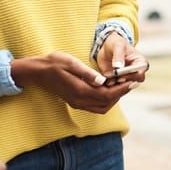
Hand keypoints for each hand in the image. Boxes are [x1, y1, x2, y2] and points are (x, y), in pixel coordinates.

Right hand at [11, 51, 133, 113]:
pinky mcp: (75, 102)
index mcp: (80, 90)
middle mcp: (79, 100)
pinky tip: (108, 88)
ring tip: (122, 84)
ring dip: (114, 98)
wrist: (38, 72)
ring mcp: (77, 103)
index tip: (133, 82)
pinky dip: (105, 100)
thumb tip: (103, 81)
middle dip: (121, 93)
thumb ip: (87, 73)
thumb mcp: (71, 63)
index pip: (107, 94)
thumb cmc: (54, 63)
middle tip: (131, 82)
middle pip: (107, 103)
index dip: (122, 89)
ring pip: (102, 107)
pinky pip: (95, 106)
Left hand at [96, 35, 148, 86]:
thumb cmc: (115, 43)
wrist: (105, 47)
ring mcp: (126, 79)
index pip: (140, 74)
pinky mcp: (116, 83)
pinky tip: (103, 79)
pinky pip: (113, 88)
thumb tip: (118, 67)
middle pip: (133, 83)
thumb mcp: (117, 45)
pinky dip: (108, 85)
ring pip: (123, 88)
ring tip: (107, 76)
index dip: (131, 75)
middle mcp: (135, 73)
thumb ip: (118, 55)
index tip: (119, 73)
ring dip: (115, 85)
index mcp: (140, 64)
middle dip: (123, 82)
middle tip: (113, 77)